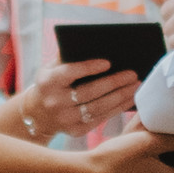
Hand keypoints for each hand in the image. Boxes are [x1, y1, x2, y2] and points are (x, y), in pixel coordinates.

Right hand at [7, 61, 136, 144]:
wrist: (38, 114)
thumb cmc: (51, 83)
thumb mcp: (51, 68)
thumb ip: (67, 55)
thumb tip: (94, 41)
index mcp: (47, 82)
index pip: (69, 73)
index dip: (88, 68)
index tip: (108, 62)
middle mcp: (54, 102)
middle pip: (88, 92)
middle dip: (113, 82)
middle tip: (132, 74)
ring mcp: (65, 119)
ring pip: (98, 107)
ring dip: (120, 96)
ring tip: (135, 85)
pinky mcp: (76, 131)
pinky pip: (100, 118)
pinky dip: (117, 108)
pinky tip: (129, 98)